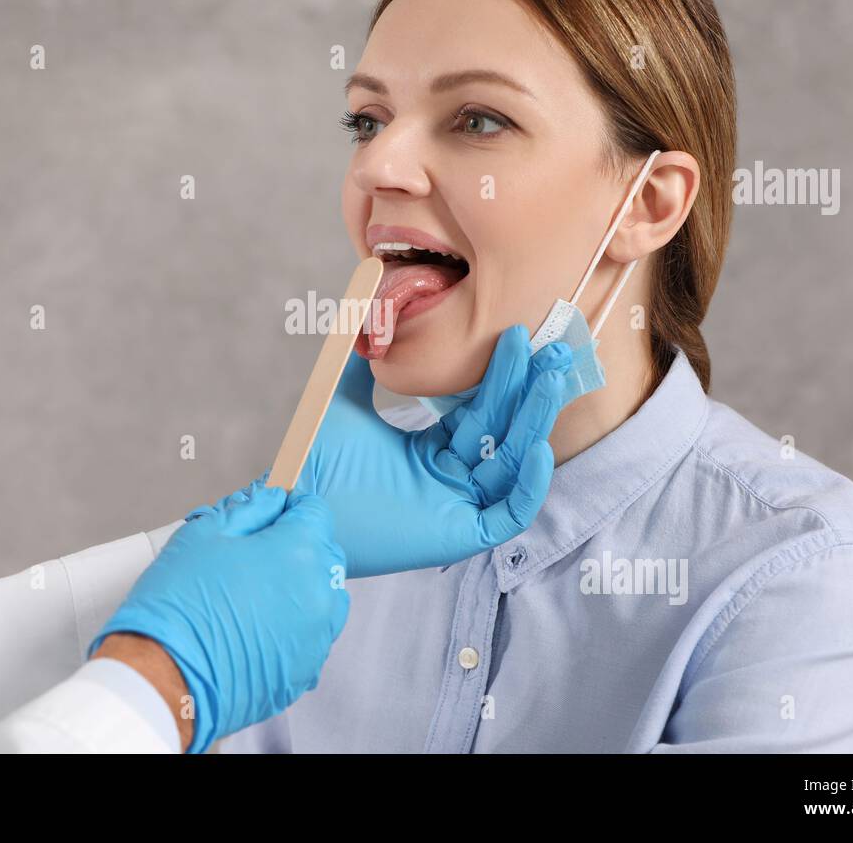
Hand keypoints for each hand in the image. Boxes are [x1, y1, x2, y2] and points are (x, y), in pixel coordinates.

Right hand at [88, 483, 348, 753]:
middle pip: (324, 554)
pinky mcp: (304, 671)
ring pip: (324, 598)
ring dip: (301, 587)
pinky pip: (312, 637)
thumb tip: (270, 502)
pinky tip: (258, 628)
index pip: (316, 512)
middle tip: (258, 554)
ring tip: (258, 594)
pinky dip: (294, 627)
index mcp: (299, 551)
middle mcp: (319, 594)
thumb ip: (249, 510)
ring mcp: (317, 637)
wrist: (163, 678)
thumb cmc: (178, 605)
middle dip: (298, 546)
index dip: (292, 506)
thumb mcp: (205, 533)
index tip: (274, 513)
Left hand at [286, 324, 573, 577]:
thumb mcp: (345, 402)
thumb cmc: (316, 464)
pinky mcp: (462, 536)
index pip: (480, 410)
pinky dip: (528, 483)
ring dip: (535, 420)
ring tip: (550, 378)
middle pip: (504, 431)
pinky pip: (510, 512)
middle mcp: (451, 479)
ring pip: (512, 463)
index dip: (501, 376)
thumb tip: (371, 317)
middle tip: (554, 348)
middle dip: (531, 390)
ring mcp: (459, 507)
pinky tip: (536, 446)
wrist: (298, 504)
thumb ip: (364, 365)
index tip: (513, 334)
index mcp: (431, 453)